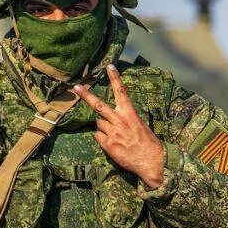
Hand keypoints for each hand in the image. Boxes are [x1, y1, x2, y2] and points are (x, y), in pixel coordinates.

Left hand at [72, 65, 165, 188]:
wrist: (151, 161)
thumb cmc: (147, 142)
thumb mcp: (140, 125)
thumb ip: (126, 118)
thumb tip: (113, 115)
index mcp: (130, 113)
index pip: (121, 92)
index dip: (114, 78)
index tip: (109, 67)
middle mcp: (120, 121)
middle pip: (99, 105)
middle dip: (86, 96)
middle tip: (77, 87)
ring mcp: (112, 133)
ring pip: (98, 123)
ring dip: (103, 127)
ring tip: (115, 134)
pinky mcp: (108, 144)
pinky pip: (98, 136)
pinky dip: (102, 138)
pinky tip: (113, 143)